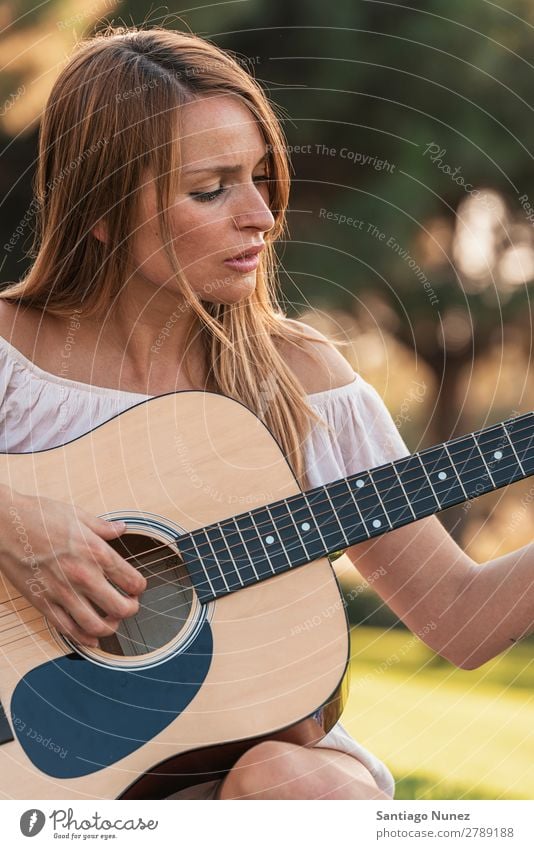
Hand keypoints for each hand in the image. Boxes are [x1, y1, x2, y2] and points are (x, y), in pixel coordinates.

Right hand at [1, 487, 146, 646]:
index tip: (136, 586)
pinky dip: (83, 639)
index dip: (139, 587)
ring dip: (110, 628)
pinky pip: (67, 630)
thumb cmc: (38, 516)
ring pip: (96, 626)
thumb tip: (121, 528)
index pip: (132, 581)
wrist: (4, 524)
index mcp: (96, 553)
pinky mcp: (43, 603)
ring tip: (111, 621)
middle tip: (128, 606)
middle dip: (130, 610)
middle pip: (121, 608)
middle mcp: (83, 576)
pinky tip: (90, 637)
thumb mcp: (78, 515)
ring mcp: (63, 592)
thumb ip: (103, 527)